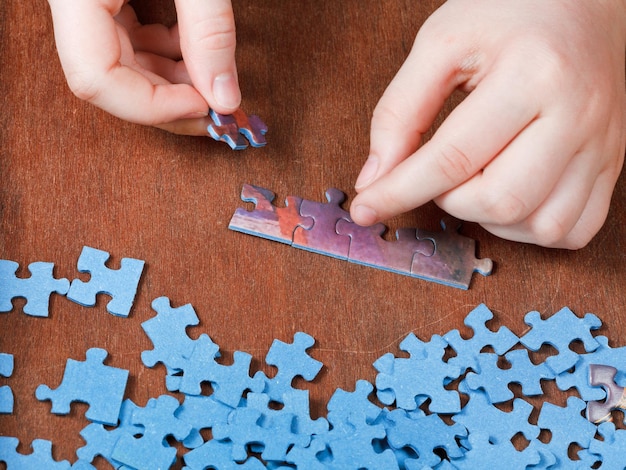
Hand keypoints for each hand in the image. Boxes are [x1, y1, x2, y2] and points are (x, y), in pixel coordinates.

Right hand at [46, 0, 239, 135]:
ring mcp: (85, 3)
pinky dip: (166, 54)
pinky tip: (195, 50)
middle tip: (216, 110)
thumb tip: (224, 98)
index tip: (202, 106)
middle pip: (110, 79)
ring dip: (172, 81)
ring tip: (213, 79)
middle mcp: (72, 3)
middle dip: (169, 101)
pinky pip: (127, 40)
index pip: (95, 78)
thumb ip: (210, 31)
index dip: (153, 105)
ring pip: (120, 65)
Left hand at [350, 0, 625, 248]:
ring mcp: (602, 143)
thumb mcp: (439, 45)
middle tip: (438, 172)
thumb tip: (374, 179)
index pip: (452, 159)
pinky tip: (511, 196)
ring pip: (542, 226)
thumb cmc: (508, 12)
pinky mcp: (612, 162)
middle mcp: (578, 115)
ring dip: (490, 218)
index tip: (365, 209)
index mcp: (533, 74)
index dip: (399, 191)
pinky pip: (575, 229)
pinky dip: (532, 228)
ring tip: (475, 180)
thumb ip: (399, 112)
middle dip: (450, 201)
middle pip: (500, 201)